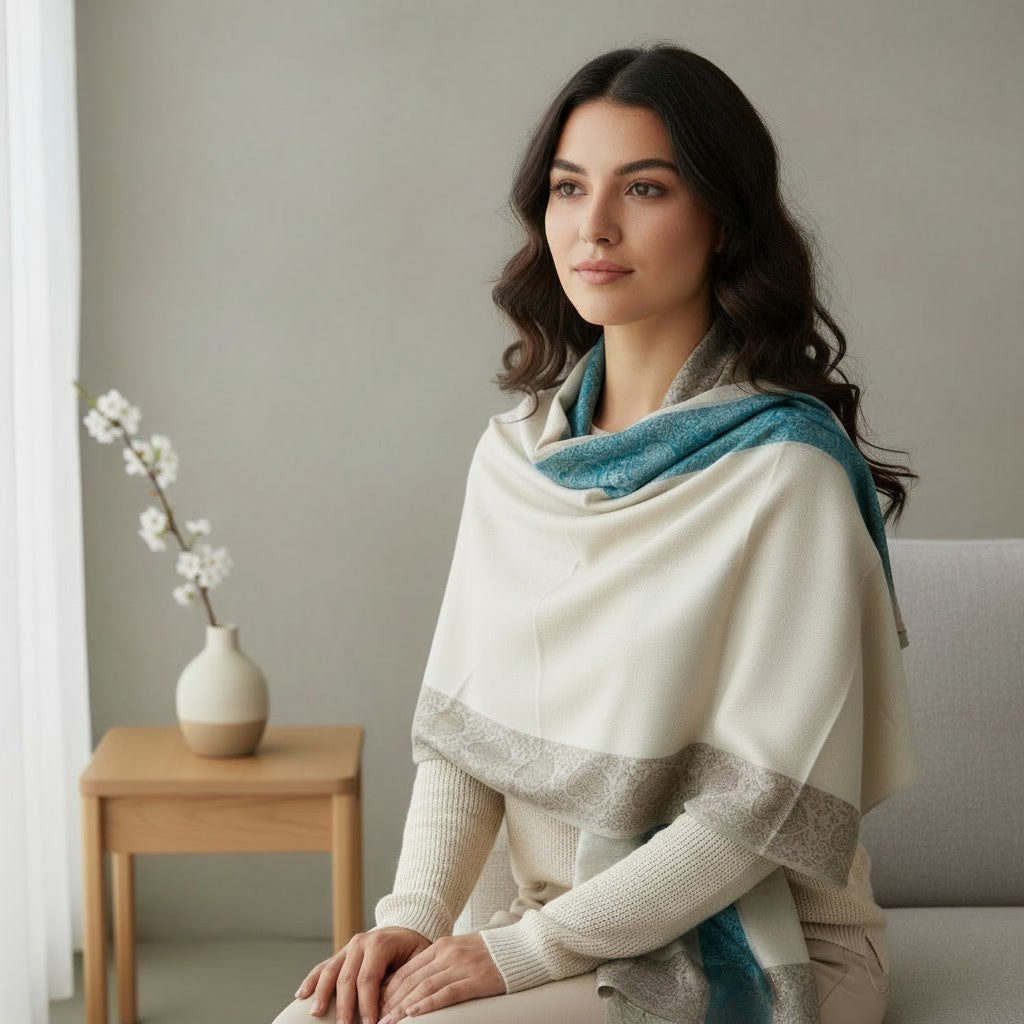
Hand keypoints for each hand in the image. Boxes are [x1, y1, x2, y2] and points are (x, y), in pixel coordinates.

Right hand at [294, 926, 430, 1022]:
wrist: (407, 929)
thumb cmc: (413, 949)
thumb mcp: (416, 961)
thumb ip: (402, 981)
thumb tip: (392, 1009)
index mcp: (380, 943)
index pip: (368, 978)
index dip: (366, 1004)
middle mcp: (361, 942)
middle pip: (346, 977)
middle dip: (344, 1006)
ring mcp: (348, 947)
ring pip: (330, 971)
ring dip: (322, 993)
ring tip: (317, 1013)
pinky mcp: (341, 954)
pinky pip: (323, 966)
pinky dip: (312, 980)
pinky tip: (302, 994)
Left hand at [378, 933, 505, 1021]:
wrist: (522, 948)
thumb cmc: (490, 954)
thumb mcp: (459, 952)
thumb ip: (438, 964)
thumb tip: (414, 985)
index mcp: (442, 946)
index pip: (407, 969)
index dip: (389, 989)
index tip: (376, 1006)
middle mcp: (448, 953)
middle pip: (411, 979)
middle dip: (391, 1002)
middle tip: (377, 1019)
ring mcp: (462, 965)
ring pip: (424, 987)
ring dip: (403, 1007)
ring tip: (389, 1022)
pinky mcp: (476, 980)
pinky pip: (447, 993)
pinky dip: (428, 1004)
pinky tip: (414, 1013)